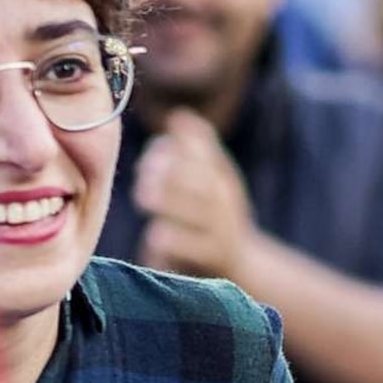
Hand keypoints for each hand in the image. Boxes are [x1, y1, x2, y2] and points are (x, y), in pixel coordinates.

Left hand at [134, 109, 257, 280]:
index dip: (176, 150)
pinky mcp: (213, 259)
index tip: (152, 155)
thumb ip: (194, 149)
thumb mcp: (212, 180)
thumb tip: (178, 116)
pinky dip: (174, 241)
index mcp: (222, 179)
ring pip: (200, 213)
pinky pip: (195, 248)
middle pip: (203, 181)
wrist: (239, 266)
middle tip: (144, 174)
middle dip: (171, 173)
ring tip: (143, 196)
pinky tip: (154, 236)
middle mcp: (226, 203)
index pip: (204, 155)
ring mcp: (223, 232)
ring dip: (170, 202)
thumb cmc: (210, 216)